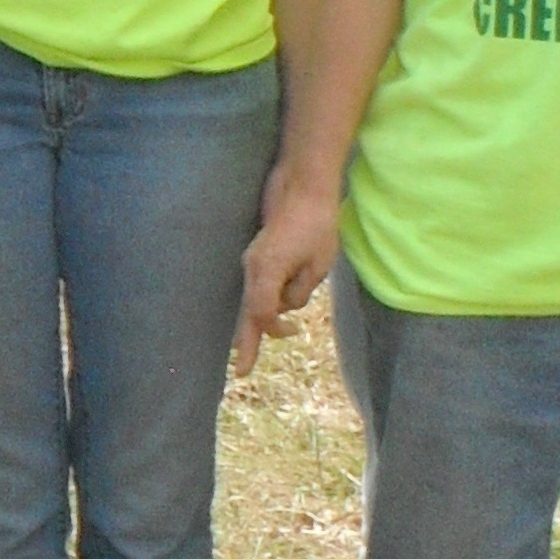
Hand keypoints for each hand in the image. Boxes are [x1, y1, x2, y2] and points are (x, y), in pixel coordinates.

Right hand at [235, 165, 340, 370]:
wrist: (302, 187)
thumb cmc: (316, 225)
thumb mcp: (318, 266)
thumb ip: (300, 292)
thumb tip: (289, 304)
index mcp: (266, 273)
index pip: (263, 315)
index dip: (275, 329)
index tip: (294, 332)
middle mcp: (252, 268)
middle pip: (247, 312)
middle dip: (245, 342)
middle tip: (240, 371)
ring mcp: (251, 260)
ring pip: (252, 299)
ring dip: (262, 317)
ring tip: (267, 335)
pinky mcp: (257, 254)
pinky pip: (256, 286)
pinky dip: (262, 301)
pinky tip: (273, 307)